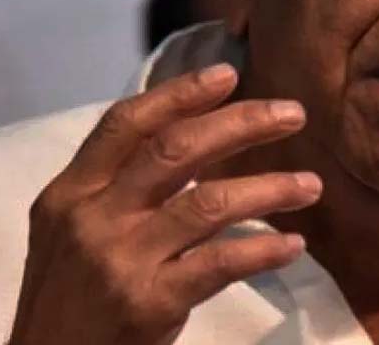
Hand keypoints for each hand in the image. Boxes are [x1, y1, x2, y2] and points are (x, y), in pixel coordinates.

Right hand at [8, 64, 321, 344]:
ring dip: (269, 188)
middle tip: (292, 113)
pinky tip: (292, 245)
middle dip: (240, 123)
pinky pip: (219, 263)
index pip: (126, 123)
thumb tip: (182, 134)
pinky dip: (263, 249)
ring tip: (311, 186)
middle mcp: (91, 218)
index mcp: (68, 193)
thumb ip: (112, 187)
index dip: (179, 93)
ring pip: (208, 203)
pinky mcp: (147, 304)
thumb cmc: (67, 302)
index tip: (229, 74)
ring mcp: (119, 260)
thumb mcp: (68, 234)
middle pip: (176, 149)